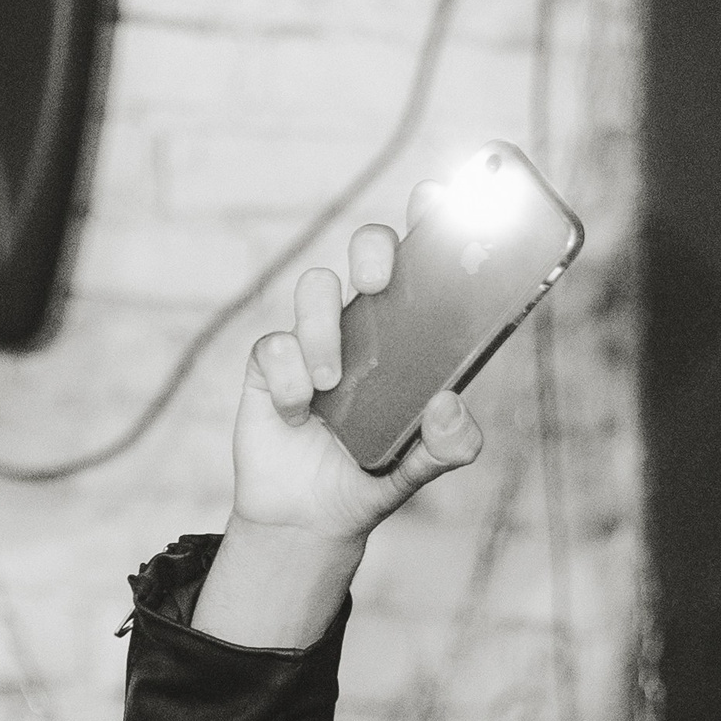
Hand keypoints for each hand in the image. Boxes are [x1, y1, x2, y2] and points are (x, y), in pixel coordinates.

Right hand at [195, 189, 484, 648]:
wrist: (310, 520)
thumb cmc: (368, 476)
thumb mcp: (416, 469)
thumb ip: (447, 447)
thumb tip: (451, 405)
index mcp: (407, 335)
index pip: (421, 261)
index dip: (430, 221)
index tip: (437, 201)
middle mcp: (363, 323)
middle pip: (368, 248)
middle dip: (373, 249)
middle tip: (379, 283)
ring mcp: (313, 337)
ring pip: (315, 289)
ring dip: (322, 329)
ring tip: (330, 384)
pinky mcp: (269, 365)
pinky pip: (273, 347)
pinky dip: (287, 378)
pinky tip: (297, 413)